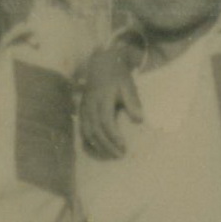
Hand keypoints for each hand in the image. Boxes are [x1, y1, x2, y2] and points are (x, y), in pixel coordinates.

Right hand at [76, 43, 142, 159]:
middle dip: (107, 145)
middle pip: (95, 130)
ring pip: (87, 132)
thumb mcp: (128, 86)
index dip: (113, 136)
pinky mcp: (81, 112)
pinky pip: (81, 130)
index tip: (123, 147)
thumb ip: (133, 102)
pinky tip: (96, 151)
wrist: (102, 65)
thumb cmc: (118, 77)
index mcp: (102, 98)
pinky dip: (88, 142)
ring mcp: (83, 109)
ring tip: (110, 155)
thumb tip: (139, 120)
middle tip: (119, 155)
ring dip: (97, 146)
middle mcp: (90, 105)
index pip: (106, 122)